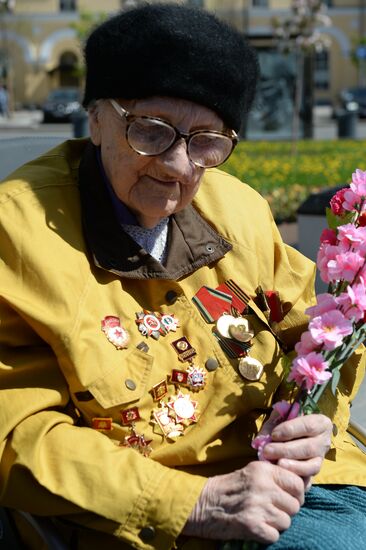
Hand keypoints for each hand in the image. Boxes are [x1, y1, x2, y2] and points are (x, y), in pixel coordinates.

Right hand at [183, 461, 304, 543]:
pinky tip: (255, 527)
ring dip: (276, 524)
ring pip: (286, 522)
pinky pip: (275, 536)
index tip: (288, 497)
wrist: (201, 504)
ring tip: (261, 517)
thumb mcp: (251, 472)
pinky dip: (267, 535)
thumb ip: (274, 476)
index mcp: (263, 470)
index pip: (297, 483)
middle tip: (271, 510)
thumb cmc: (228, 488)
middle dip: (286, 511)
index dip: (296, 494)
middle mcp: (262, 486)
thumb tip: (304, 486)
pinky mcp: (252, 526)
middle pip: (295, 505)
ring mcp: (257, 506)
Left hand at [261, 413, 332, 489]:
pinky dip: (295, 478)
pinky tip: (282, 475)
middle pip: (309, 448)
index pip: (308, 426)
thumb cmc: (285, 423)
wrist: (291, 436)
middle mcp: (324, 442)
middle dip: (287, 450)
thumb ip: (272, 425)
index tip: (274, 434)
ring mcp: (320, 459)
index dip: (290, 430)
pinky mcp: (314, 474)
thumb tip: (262, 440)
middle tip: (268, 451)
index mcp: (321, 423)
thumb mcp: (280, 418)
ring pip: (312, 466)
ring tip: (277, 464)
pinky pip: (308, 479)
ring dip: (293, 466)